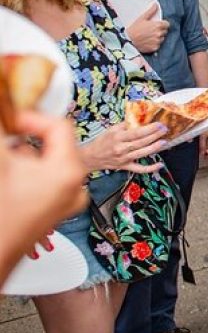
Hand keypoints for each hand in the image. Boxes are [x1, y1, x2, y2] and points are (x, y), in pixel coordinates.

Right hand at [0, 112, 87, 278]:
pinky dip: (28, 174)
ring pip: (48, 164)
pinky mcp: (56, 211)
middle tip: (8, 138)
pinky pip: (46, 181)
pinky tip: (11, 180)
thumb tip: (6, 118)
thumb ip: (4, 135)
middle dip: (27, 140)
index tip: (11, 119)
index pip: (59, 127)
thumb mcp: (2, 164)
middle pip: (54, 146)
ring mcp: (67, 201)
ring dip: (25, 158)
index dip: (32, 119)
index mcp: (69, 171)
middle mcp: (75, 186)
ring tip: (9, 168)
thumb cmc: (1, 215)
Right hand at [80, 122, 166, 173]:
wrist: (90, 157)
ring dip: (155, 148)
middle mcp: (121, 148)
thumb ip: (125, 125)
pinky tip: (160, 165)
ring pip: (142, 154)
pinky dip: (150, 168)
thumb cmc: (102, 141)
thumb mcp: (111, 130)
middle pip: (141, 142)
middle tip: (165, 130)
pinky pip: (140, 169)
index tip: (159, 124)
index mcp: (118, 137)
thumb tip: (139, 118)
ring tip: (164, 142)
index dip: (149, 129)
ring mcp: (124, 159)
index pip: (136, 133)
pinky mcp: (125, 167)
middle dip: (155, 136)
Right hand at [126, 3, 168, 52]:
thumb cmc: (134, 29)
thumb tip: (156, 5)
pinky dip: (154, 44)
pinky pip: (158, 45)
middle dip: (160, 30)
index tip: (158, 25)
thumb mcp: (142, 18)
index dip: (163, 24)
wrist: (128, 40)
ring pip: (162, 38)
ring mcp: (158, 41)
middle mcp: (159, 34)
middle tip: (151, 30)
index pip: (167, 24)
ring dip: (158, 37)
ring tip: (148, 36)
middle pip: (165, 31)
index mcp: (158, 25)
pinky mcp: (155, 48)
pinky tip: (148, 41)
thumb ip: (151, 11)